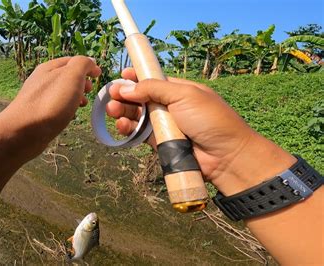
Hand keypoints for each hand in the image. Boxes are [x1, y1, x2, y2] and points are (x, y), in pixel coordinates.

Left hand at [3, 56, 100, 159]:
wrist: (24, 132)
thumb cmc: (51, 102)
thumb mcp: (72, 76)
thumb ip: (82, 64)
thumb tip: (90, 62)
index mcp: (49, 68)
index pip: (72, 61)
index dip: (87, 66)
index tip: (99, 75)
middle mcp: (42, 80)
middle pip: (66, 76)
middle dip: (81, 82)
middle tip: (90, 91)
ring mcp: (38, 97)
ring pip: (61, 92)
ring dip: (75, 96)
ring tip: (83, 105)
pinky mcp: (36, 114)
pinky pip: (55, 107)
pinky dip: (66, 109)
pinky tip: (69, 117)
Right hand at [106, 68, 293, 193]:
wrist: (225, 156)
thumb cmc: (209, 119)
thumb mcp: (184, 95)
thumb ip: (155, 88)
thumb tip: (128, 87)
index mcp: (178, 90)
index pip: (152, 80)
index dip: (136, 77)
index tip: (121, 74)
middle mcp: (169, 106)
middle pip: (140, 98)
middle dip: (124, 95)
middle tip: (110, 95)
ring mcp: (164, 125)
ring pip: (137, 116)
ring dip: (122, 112)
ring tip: (112, 111)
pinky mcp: (159, 143)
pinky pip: (139, 135)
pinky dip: (128, 129)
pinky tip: (121, 125)